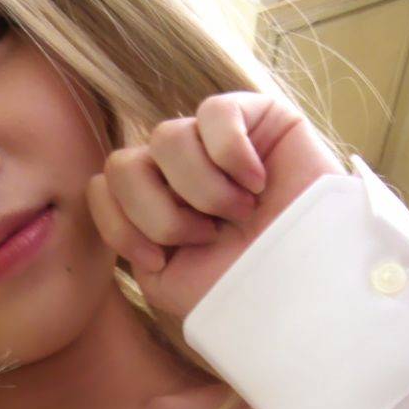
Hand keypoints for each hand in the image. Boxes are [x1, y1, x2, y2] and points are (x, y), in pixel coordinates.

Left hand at [85, 90, 348, 319]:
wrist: (307, 295)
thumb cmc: (242, 292)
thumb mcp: (165, 277)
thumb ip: (128, 231)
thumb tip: (102, 184)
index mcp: (154, 205)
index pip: (102, 187)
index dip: (122, 225)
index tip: (161, 261)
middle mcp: (179, 170)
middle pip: (123, 164)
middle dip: (159, 213)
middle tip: (208, 238)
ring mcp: (217, 143)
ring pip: (165, 138)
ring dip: (199, 189)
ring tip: (239, 214)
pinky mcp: (259, 119)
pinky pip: (215, 112)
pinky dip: (230, 153)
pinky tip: (256, 183)